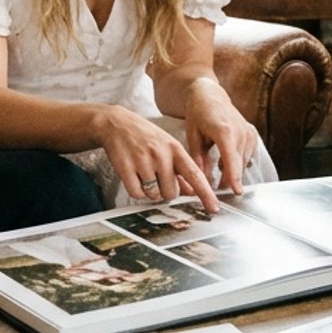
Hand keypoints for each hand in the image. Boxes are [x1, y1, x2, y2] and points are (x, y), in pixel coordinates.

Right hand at [94, 106, 221, 211]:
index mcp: (175, 149)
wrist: (117, 124)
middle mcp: (161, 154)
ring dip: (150, 191)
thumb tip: (192, 192)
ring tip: (144, 173)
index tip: (214, 208)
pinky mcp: (126, 167)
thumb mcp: (168, 147)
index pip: (195, 175)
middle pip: (172, 193)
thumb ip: (180, 169)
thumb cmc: (146, 137)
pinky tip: (134, 176)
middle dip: (165, 191)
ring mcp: (143, 161)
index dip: (206, 194)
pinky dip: (136, 191)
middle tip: (157, 176)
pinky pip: (137, 194)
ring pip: (154, 195)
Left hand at [182, 85, 260, 196]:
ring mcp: (249, 133)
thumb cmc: (198, 114)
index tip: (236, 192)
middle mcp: (241, 133)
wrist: (210, 95)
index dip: (234, 178)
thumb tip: (203, 183)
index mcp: (225, 132)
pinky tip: (224, 158)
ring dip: (232, 171)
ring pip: (243, 164)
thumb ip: (199, 160)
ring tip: (216, 167)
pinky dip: (237, 162)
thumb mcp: (193, 137)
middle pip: (238, 166)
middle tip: (216, 189)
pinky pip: (247, 157)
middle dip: (228, 180)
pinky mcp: (252, 135)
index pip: (231, 160)